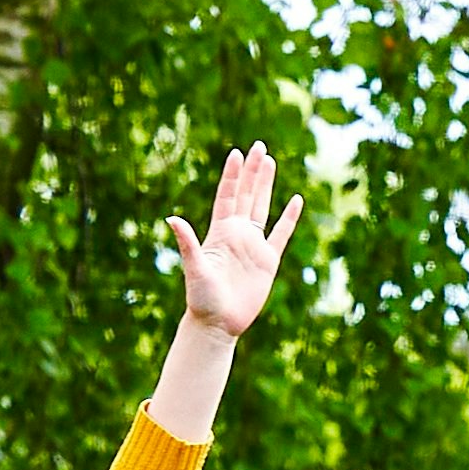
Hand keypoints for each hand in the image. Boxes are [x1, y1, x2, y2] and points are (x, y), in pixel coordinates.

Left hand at [165, 145, 289, 339]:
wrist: (218, 323)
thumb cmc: (201, 298)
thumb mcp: (194, 268)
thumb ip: (187, 242)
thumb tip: (172, 218)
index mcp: (220, 232)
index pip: (227, 196)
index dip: (232, 175)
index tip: (236, 153)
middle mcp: (237, 233)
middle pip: (246, 194)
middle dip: (252, 171)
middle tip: (258, 146)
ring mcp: (253, 246)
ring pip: (262, 207)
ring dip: (266, 185)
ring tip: (270, 161)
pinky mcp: (268, 261)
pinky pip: (281, 234)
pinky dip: (289, 218)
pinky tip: (296, 200)